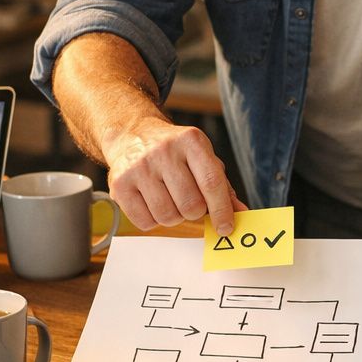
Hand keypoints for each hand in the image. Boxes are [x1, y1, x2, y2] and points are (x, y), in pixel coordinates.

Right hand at [102, 118, 244, 233]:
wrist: (132, 134)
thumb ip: (222, 186)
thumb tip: (241, 213)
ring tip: (169, 200)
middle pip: (190, 205)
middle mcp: (164, 150)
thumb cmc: (175, 153)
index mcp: (191, 141)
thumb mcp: (202, 158)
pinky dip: (153, 220)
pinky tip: (152, 202)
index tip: (226, 227)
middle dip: (195, 213)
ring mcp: (139, 167)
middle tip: (190, 203)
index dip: (222, 210)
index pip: (211, 182)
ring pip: (168, 216)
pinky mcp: (120, 183)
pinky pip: (145, 222)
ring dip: (174, 217)